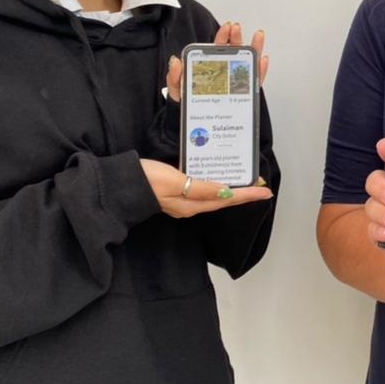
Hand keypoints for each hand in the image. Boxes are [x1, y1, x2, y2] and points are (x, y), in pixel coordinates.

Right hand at [140, 158, 272, 217]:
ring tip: (246, 181)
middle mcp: (189, 206)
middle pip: (223, 199)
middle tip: (262, 184)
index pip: (227, 200)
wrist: (117, 185)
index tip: (266, 191)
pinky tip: (218, 177)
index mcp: (191, 204)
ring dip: (231, 188)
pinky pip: (202, 190)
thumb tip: (226, 193)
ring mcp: (181, 200)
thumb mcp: (174, 182)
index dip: (248, 195)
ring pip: (214, 195)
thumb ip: (200, 188)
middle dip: (244, 192)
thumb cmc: (145, 180)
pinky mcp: (174, 192)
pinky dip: (215, 184)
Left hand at [165, 22, 269, 101]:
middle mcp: (226, 70)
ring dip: (254, 47)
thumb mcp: (177, 89)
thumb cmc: (189, 104)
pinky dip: (261, 70)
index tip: (227, 27)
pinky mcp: (246, 92)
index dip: (223, 35)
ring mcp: (238, 80)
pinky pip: (256, 80)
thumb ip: (174, 76)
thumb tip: (176, 61)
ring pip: (249, 62)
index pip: (218, 47)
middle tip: (237, 29)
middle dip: (237, 37)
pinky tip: (262, 60)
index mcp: (211, 66)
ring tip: (258, 36)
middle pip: (235, 50)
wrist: (199, 123)